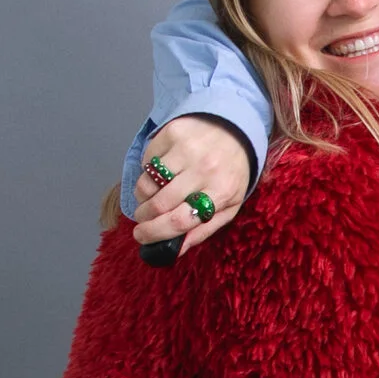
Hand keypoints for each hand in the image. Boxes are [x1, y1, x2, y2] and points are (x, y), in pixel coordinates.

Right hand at [133, 116, 254, 252]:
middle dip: (144, 218)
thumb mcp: (230, 204)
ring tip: (150, 197)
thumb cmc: (231, 172)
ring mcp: (187, 149)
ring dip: (142, 196)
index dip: (155, 233)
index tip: (141, 237)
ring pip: (147, 183)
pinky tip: (160, 172)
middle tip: (143, 219)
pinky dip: (147, 171)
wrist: (237, 127)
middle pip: (159, 205)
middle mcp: (204, 169)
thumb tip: (176, 250)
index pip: (180, 221)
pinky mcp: (173, 132)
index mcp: (221, 192)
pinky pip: (146, 160)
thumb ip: (205, 228)